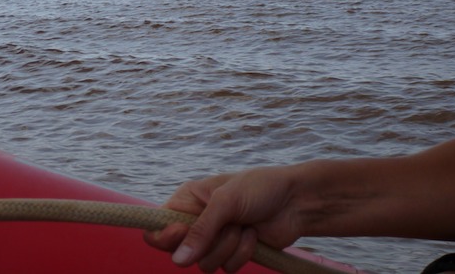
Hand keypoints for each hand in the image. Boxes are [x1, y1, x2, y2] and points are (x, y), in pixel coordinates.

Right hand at [144, 167, 301, 271]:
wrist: (295, 202)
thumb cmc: (260, 189)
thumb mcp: (226, 202)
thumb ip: (201, 231)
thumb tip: (177, 260)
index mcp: (188, 200)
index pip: (158, 224)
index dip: (163, 236)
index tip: (179, 235)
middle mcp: (198, 221)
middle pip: (180, 252)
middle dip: (209, 242)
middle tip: (227, 226)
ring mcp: (215, 239)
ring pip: (205, 264)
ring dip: (229, 247)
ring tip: (244, 227)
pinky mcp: (232, 254)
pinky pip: (226, 269)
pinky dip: (242, 254)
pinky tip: (253, 236)